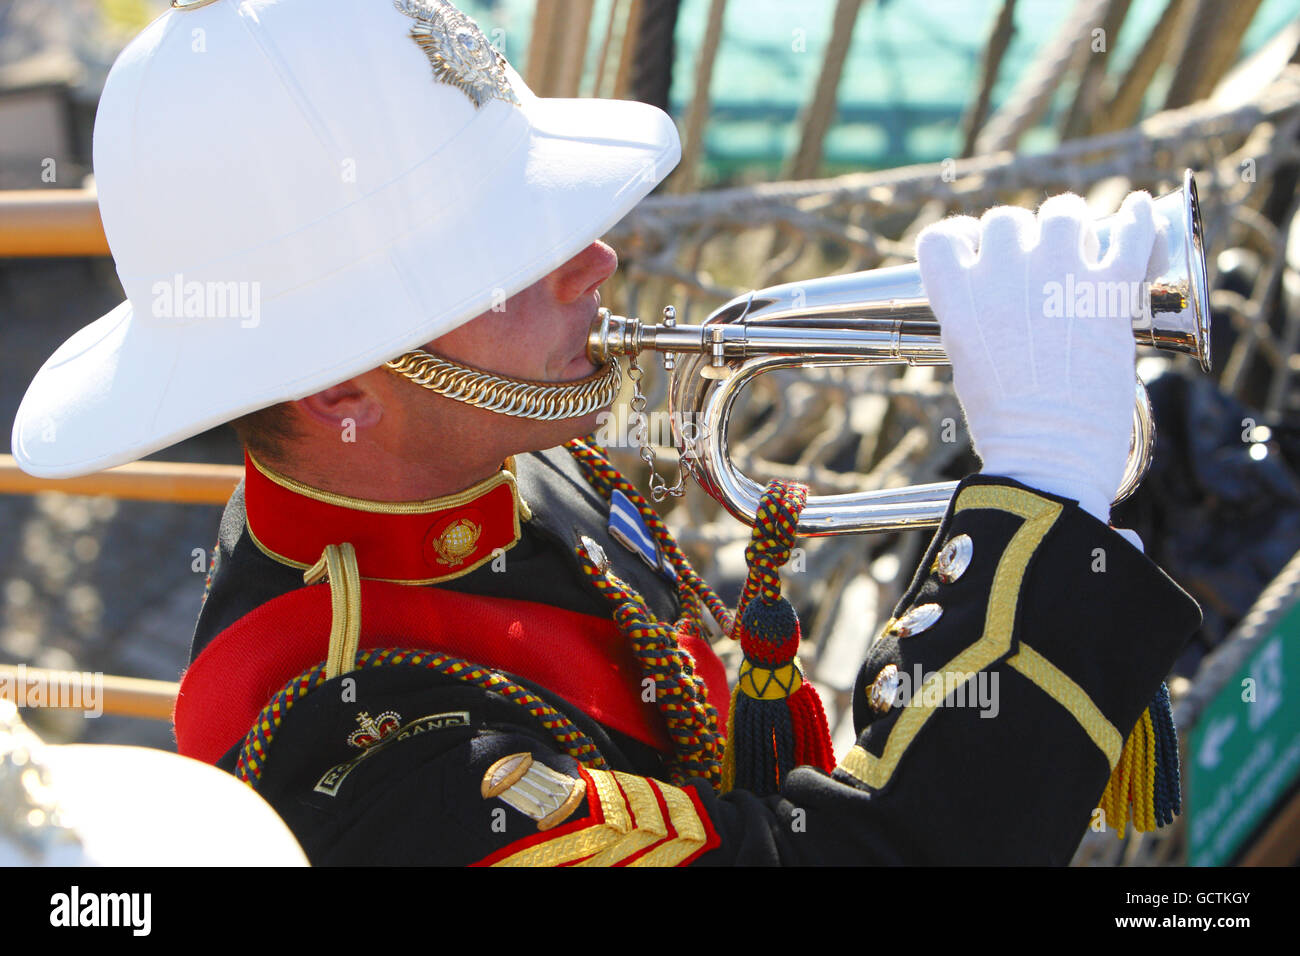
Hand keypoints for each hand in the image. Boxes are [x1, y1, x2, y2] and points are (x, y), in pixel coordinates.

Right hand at [916, 191, 1162, 523]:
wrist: (1051, 454)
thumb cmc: (1008, 426)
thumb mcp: (968, 366)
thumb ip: (977, 321)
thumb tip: (998, 300)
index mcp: (959, 301)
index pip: (940, 241)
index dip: (959, 239)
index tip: (975, 247)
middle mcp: (1003, 277)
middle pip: (1005, 221)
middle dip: (1019, 234)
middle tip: (1035, 256)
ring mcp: (1057, 277)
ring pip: (1063, 213)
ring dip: (1070, 223)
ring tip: (1080, 242)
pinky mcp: (1108, 290)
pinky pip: (1129, 233)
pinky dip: (1137, 217)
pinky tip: (1139, 209)